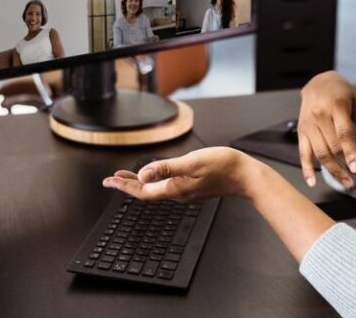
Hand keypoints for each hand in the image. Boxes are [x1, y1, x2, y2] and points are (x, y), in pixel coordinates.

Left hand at [102, 147, 259, 201]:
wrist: (246, 176)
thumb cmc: (223, 166)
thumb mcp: (192, 162)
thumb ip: (166, 168)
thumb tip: (143, 174)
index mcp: (175, 189)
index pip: (142, 191)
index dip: (124, 186)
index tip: (109, 181)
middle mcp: (178, 194)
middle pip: (146, 192)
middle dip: (127, 185)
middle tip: (111, 180)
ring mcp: (186, 192)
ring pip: (155, 190)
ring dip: (139, 183)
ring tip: (126, 177)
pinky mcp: (193, 188)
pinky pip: (166, 187)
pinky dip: (154, 181)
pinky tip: (154, 176)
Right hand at [297, 71, 355, 187]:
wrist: (316, 81)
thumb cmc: (339, 91)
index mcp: (336, 107)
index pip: (343, 134)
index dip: (351, 153)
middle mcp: (319, 116)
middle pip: (332, 147)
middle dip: (345, 166)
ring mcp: (308, 125)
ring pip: (320, 153)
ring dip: (332, 171)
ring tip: (346, 182)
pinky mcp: (301, 131)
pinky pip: (303, 153)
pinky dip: (306, 169)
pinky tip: (312, 182)